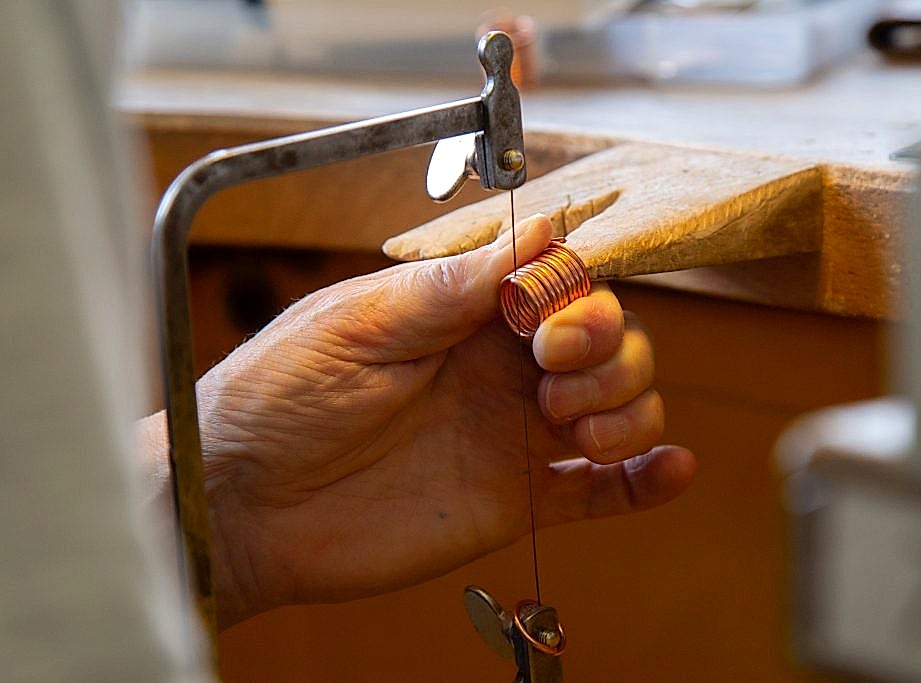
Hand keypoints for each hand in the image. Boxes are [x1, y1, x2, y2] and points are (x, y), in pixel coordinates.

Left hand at [147, 214, 694, 627]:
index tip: (543, 319)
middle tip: (550, 369)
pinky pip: (602, 493)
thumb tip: (542, 224)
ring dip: (628, 407)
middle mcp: (502, 367)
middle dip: (608, 347)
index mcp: (468, 313)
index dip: (576, 293)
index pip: (562, 282)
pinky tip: (669, 470)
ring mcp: (514, 434)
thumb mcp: (363, 322)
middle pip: (609, 339)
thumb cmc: (282, 396)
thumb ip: (458, 284)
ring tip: (573, 427)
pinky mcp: (517, 500)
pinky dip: (646, 481)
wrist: (243, 504)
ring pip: (619, 406)